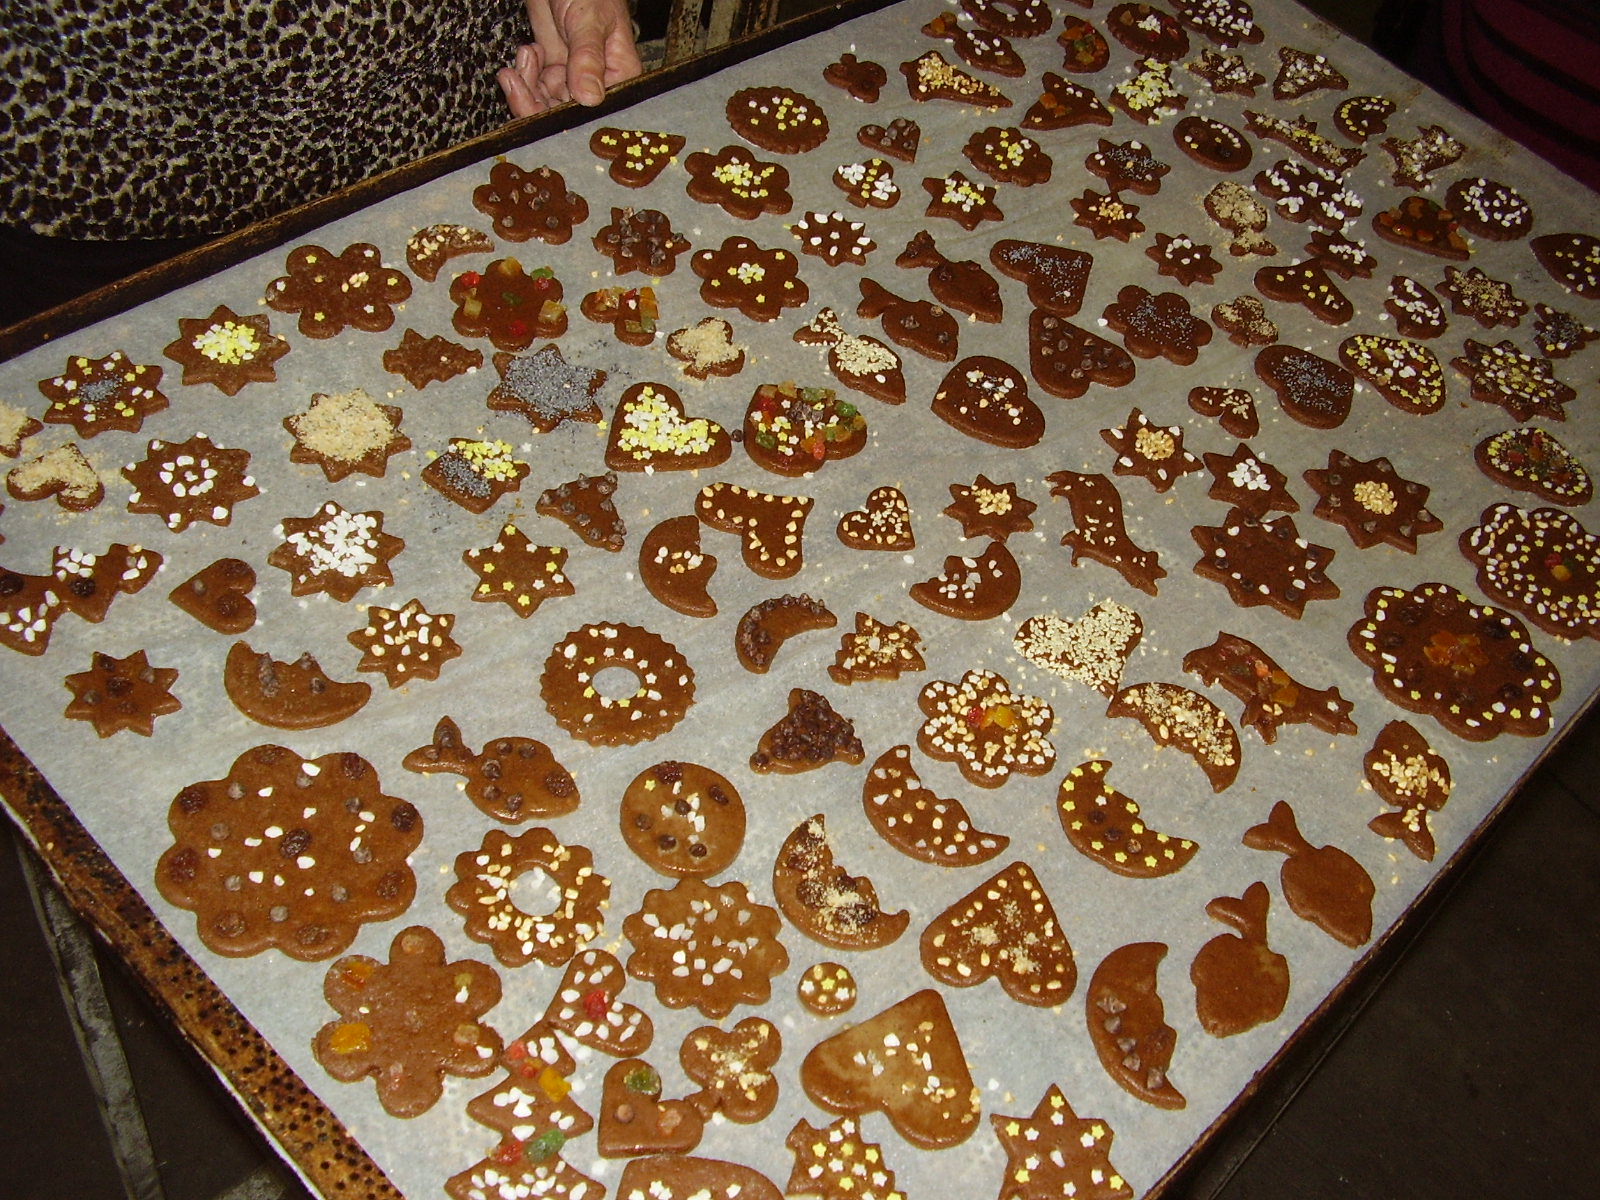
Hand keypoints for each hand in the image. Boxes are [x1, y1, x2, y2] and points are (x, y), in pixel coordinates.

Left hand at [499, 0, 642, 116]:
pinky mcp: (553, 71)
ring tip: (526, 55)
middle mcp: (598, 85)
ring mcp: (573, 79)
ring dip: (527, 87)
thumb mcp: (589, 19)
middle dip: (536, 104)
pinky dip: (525, 75)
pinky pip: (536, 89)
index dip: (569, 120)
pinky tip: (528, 51)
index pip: (595, 114)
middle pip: (567, 117)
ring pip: (546, 106)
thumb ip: (588, 57)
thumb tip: (590, 98)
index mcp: (619, 77)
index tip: (542, 111)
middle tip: (516, 82)